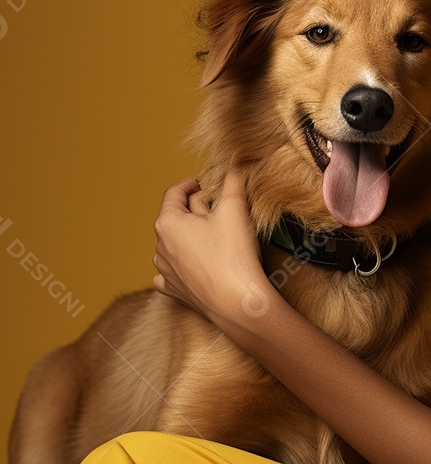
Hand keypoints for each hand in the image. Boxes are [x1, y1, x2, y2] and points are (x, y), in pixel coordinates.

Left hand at [152, 169, 267, 329]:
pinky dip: (179, 265)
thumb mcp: (235, 208)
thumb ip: (233, 180)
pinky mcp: (175, 291)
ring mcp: (165, 271)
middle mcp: (160, 247)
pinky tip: (190, 264)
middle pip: (176, 217)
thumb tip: (234, 162)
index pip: (174, 193)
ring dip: (188, 236)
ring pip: (172, 244)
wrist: (237, 302)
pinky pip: (169, 273)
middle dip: (195, 209)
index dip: (190, 184)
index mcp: (169, 223)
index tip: (203, 183)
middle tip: (219, 207)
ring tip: (212, 235)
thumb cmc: (233, 254)